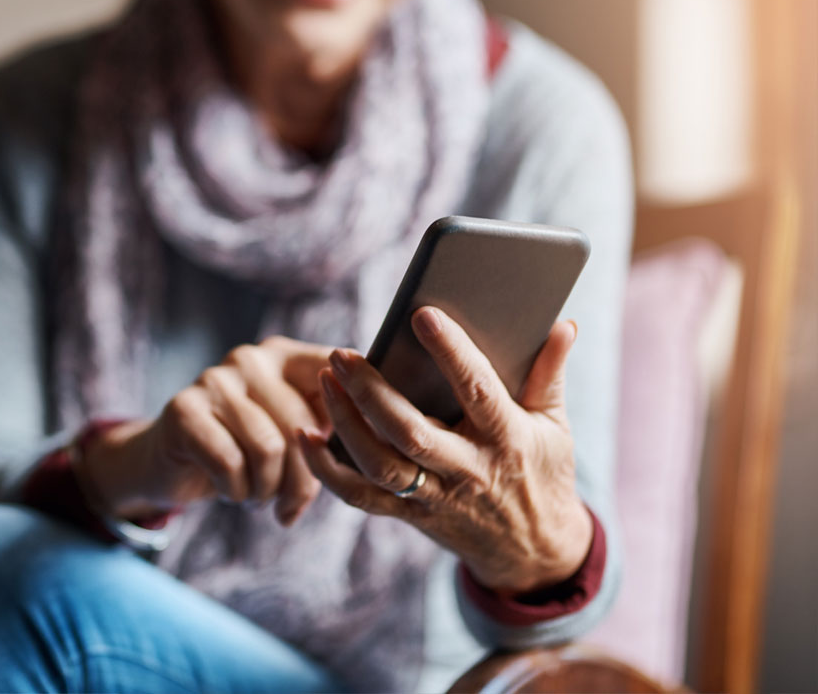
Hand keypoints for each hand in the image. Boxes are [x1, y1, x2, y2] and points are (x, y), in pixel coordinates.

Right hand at [82, 336, 333, 525]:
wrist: (171, 464)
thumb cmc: (244, 452)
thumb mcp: (290, 435)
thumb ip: (327, 428)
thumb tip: (375, 449)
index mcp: (286, 357)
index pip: (335, 373)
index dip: (353, 412)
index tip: (358, 450)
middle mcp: (252, 359)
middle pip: (303, 426)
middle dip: (302, 481)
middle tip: (289, 506)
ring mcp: (215, 379)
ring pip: (268, 448)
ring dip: (266, 490)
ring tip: (256, 497)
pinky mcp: (184, 409)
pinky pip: (229, 463)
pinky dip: (236, 491)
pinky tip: (230, 491)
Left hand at [299, 306, 592, 593]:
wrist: (533, 552)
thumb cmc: (542, 474)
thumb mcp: (555, 425)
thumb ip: (549, 373)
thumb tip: (562, 324)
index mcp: (508, 440)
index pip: (477, 390)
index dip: (451, 352)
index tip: (421, 314)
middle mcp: (467, 472)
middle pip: (410, 432)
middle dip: (371, 392)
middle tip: (341, 354)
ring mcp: (435, 498)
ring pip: (379, 465)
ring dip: (344, 423)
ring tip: (324, 380)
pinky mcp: (410, 515)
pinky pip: (360, 496)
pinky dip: (327, 469)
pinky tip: (305, 435)